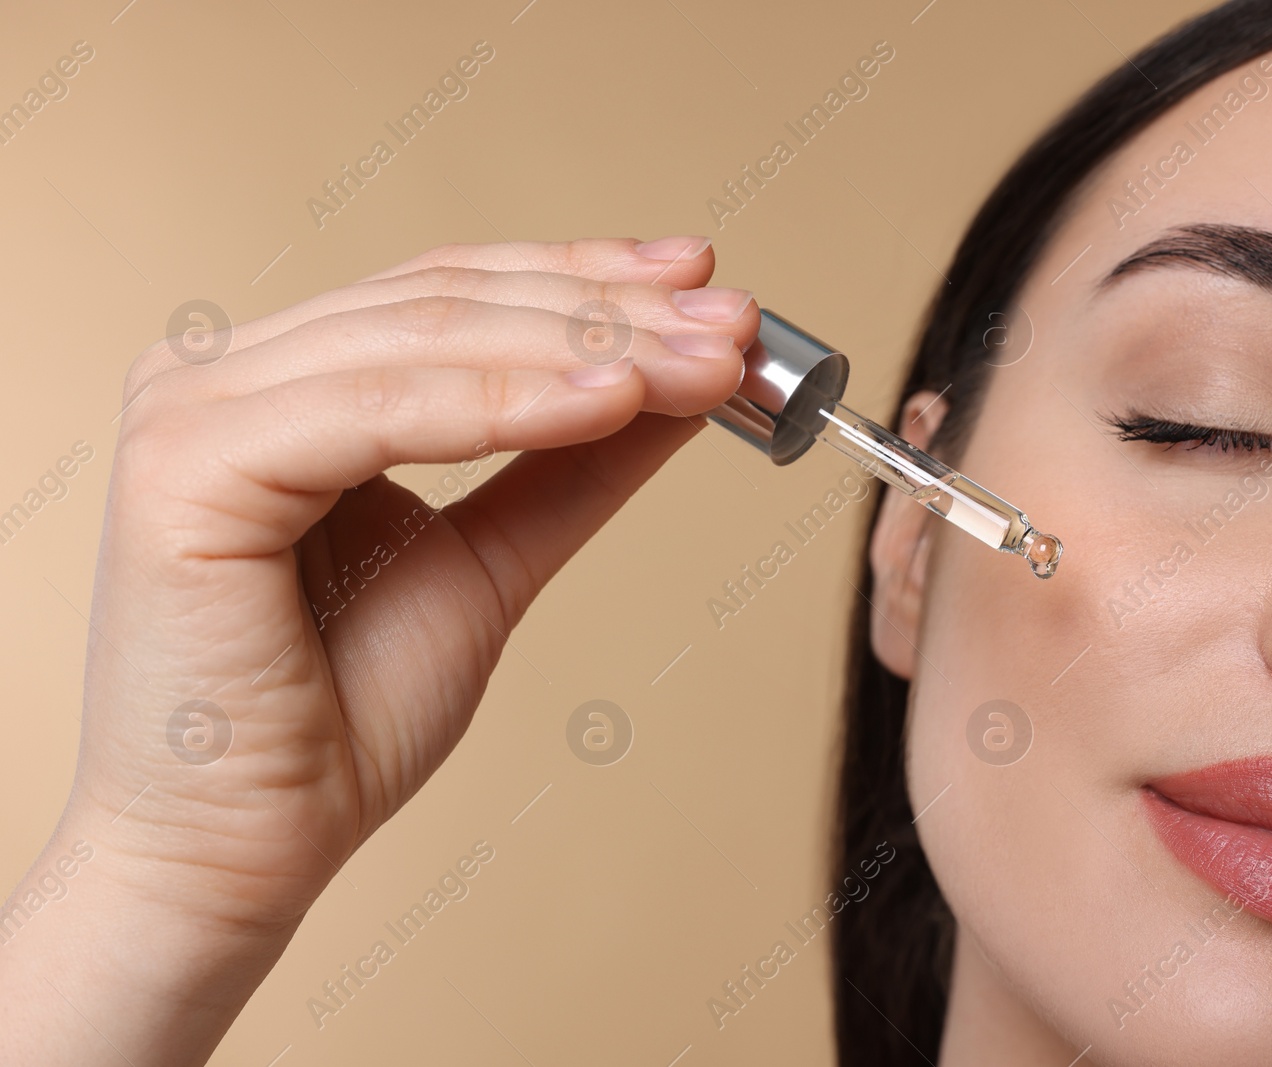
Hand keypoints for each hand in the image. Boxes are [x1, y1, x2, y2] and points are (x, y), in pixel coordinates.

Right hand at [1, 236, 753, 1064]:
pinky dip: (509, 402)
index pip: (455, 293)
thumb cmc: (344, 716)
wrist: (248, 848)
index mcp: (282, 382)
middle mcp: (226, 372)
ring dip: (588, 346)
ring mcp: (193, 407)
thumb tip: (677, 387)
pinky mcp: (189, 463)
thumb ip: (571, 466)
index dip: (589, 277)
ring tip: (707, 364)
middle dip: (612, 309)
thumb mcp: (491, 561)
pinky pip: (383, 410)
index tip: (709, 283)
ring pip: (429, 341)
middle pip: (451, 302)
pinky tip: (617, 401)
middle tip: (738, 325)